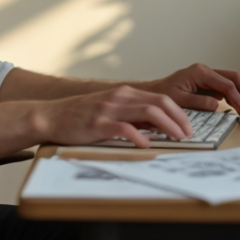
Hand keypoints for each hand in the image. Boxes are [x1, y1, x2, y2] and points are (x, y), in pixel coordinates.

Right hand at [40, 85, 192, 147]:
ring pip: (148, 113)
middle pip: (159, 103)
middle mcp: (118, 97)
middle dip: (179, 119)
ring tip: (176, 139)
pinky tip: (146, 146)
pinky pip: (125, 129)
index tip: (187, 127)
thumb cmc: (81, 117)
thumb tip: (158, 126)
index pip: (160, 98)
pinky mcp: (98, 124)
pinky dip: (140, 137)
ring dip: (168, 127)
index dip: (178, 113)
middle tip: (188, 134)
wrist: (51, 116)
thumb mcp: (109, 110)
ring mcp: (108, 109)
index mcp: (123, 93)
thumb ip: (131, 115)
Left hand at [141, 63, 239, 115]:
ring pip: (232, 81)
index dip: (238, 98)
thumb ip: (199, 102)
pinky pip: (226, 87)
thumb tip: (218, 104)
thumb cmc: (163, 95)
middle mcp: (205, 71)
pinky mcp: (208, 83)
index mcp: (199, 72)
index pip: (226, 84)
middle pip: (234, 78)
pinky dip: (235, 97)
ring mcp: (208, 76)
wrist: (154, 92)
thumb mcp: (179, 100)